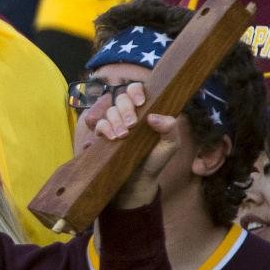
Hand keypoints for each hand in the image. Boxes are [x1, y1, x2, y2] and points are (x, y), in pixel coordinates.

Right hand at [92, 83, 188, 208]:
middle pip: (120, 98)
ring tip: (122, 136)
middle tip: (131, 126)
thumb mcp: (170, 145)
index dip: (135, 91)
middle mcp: (128, 113)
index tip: (141, 102)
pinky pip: (99, 124)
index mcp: (145, 110)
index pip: (136, 89)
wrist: (139, 180)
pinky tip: (110, 139)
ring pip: (109, 111)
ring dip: (115, 121)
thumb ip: (170, 129)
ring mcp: (115, 123)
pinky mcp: (104, 134)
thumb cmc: (155, 159)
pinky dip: (103, 129)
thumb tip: (153, 117)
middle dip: (125, 110)